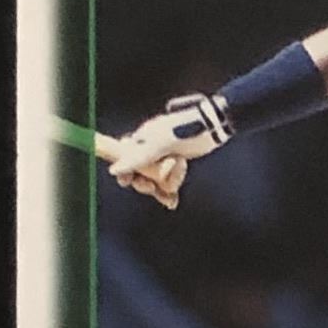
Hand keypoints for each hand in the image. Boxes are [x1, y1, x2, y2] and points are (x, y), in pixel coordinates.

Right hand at [108, 93, 231, 209]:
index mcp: (142, 138)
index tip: (126, 181)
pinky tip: (173, 202)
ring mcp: (164, 159)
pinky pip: (168, 184)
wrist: (214, 126)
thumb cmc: (186, 129)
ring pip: (155, 181)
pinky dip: (170, 191)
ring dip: (164, 184)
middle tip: (152, 186)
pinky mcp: (177, 167)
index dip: (124, 171)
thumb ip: (138, 157)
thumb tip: (114, 170)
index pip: (123, 156)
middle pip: (139, 173)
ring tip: (175, 182)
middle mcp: (150, 149)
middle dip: (146, 182)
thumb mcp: (160, 143)